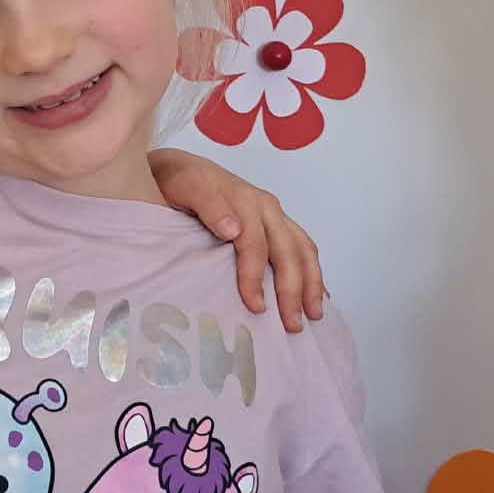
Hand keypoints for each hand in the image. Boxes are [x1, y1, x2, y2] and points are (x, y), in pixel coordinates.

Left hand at [150, 151, 325, 331]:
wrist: (179, 168)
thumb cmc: (176, 181)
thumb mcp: (184, 186)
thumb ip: (208, 205)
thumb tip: (232, 229)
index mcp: (244, 200)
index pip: (255, 244)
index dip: (255, 277)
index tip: (256, 307)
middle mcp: (265, 207)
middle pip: (287, 251)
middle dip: (293, 289)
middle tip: (292, 325)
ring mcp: (274, 215)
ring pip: (303, 249)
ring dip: (311, 283)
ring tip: (313, 315)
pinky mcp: (276, 223)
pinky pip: (302, 247)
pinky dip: (312, 272)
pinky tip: (317, 295)